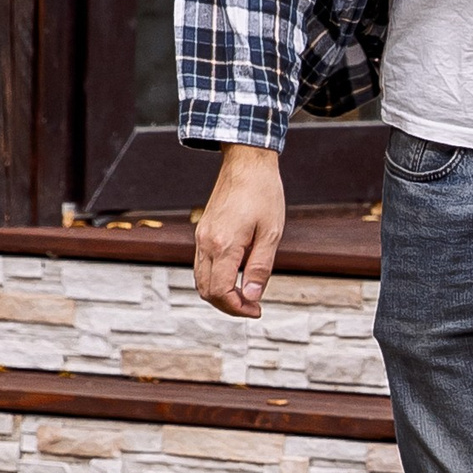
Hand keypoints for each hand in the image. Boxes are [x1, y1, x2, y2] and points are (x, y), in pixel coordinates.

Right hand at [194, 143, 285, 318]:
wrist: (246, 163)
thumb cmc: (263, 193)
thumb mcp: (271, 232)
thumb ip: (261, 267)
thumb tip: (253, 296)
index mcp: (224, 245)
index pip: (221, 292)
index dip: (238, 308)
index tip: (256, 310)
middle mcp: (206, 243)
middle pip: (206, 291)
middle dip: (228, 305)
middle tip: (252, 306)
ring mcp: (201, 236)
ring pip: (200, 280)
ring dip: (220, 293)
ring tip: (245, 294)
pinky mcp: (202, 231)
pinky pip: (201, 265)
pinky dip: (215, 278)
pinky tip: (236, 275)